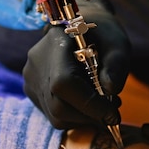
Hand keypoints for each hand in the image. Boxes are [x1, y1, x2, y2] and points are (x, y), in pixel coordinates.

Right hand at [22, 0, 130, 128]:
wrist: (79, 29)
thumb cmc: (102, 36)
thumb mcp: (117, 44)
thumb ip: (117, 65)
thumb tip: (111, 89)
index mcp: (56, 43)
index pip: (63, 83)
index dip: (88, 104)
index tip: (111, 112)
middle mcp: (36, 63)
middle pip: (58, 106)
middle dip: (89, 115)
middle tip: (111, 112)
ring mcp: (30, 80)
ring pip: (55, 116)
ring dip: (83, 119)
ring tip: (102, 106)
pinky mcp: (32, 92)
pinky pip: (52, 115)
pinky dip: (74, 117)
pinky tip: (87, 103)